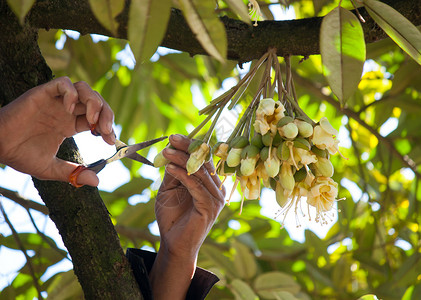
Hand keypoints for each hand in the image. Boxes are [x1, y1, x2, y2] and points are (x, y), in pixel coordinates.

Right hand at [0, 77, 114, 186]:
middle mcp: (65, 111)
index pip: (97, 119)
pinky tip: (70, 110)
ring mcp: (55, 101)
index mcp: (70, 124)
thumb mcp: (51, 169)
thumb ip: (73, 173)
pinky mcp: (42, 94)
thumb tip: (96, 181)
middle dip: (106, 114)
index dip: (107, 127)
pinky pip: (63, 83)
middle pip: (95, 101)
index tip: (110, 140)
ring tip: (92, 121)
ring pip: (83, 88)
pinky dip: (72, 93)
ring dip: (93, 102)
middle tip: (106, 131)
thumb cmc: (20, 155)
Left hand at [150, 134, 225, 299]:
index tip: (173, 137)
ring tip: (165, 152)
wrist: (174, 244)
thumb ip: (173, 172)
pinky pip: (196, 186)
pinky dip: (182, 175)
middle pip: (203, 162)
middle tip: (171, 138)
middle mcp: (217, 188)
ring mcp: (216, 198)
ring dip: (181, 159)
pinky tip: (170, 168)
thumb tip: (171, 150)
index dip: (190, 146)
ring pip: (199, 172)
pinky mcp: (210, 207)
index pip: (203, 159)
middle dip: (187, 148)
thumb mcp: (169, 189)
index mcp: (210, 182)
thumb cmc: (172, 217)